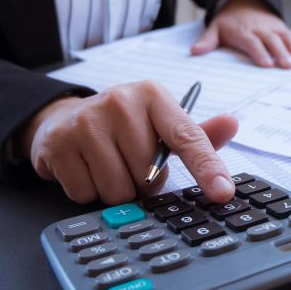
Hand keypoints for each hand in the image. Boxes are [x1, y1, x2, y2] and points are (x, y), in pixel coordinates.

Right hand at [17, 82, 237, 204]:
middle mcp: (119, 101)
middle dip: (142, 182)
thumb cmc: (122, 127)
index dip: (207, 167)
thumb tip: (231, 124)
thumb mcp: (159, 124)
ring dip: (116, 191)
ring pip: (117, 190)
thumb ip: (196, 134)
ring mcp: (86, 120)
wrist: (62, 119)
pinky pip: (86, 194)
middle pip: (148, 176)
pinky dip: (87, 192)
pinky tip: (84, 169)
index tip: (222, 192)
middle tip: (129, 164)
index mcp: (152, 96)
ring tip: (107, 166)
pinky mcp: (58, 143)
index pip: (187, 137)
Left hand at [191, 0, 290, 68]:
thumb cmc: (229, 22)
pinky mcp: (282, 27)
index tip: (267, 63)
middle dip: (281, 53)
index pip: (252, 42)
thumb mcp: (215, 28)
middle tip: (289, 66)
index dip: (260, 52)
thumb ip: (207, 41)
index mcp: (244, 31)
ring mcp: (274, 28)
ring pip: (286, 38)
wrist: (242, 2)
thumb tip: (195, 50)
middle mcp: (261, 29)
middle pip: (272, 41)